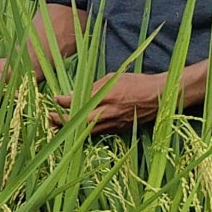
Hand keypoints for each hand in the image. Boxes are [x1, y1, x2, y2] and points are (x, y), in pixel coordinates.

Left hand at [51, 71, 165, 134]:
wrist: (161, 96)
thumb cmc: (137, 83)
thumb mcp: (113, 79)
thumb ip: (93, 88)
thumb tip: (74, 94)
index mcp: (107, 97)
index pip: (79, 101)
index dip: (64, 102)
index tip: (54, 100)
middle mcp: (109, 113)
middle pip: (79, 121)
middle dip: (62, 120)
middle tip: (50, 118)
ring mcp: (115, 124)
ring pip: (88, 131)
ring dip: (72, 129)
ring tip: (58, 126)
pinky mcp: (120, 130)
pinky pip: (99, 133)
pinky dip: (86, 131)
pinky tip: (78, 129)